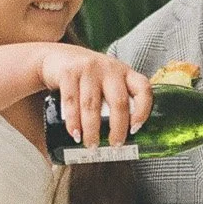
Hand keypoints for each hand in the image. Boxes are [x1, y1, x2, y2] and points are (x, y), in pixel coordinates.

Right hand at [33, 44, 152, 146]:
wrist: (59, 57)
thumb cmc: (89, 78)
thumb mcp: (108, 82)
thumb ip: (116, 101)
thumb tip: (123, 137)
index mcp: (125, 73)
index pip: (143, 89)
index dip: (143, 110)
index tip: (135, 129)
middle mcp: (110, 68)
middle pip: (118, 102)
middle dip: (117, 128)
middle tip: (114, 146)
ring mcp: (89, 69)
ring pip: (92, 105)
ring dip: (92, 130)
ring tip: (91, 145)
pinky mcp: (69, 72)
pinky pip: (71, 101)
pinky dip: (73, 121)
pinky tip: (75, 133)